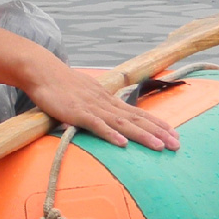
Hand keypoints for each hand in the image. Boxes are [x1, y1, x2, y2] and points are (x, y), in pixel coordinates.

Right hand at [22, 59, 180, 151]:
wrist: (41, 71)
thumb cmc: (60, 83)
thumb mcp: (83, 92)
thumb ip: (95, 104)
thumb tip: (104, 115)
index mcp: (107, 99)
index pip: (137, 112)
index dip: (156, 123)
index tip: (174, 133)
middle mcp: (104, 102)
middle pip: (136, 119)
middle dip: (158, 132)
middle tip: (177, 145)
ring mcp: (92, 107)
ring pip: (122, 123)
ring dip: (142, 135)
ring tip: (159, 147)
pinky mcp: (77, 113)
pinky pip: (96, 125)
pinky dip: (110, 134)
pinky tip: (123, 144)